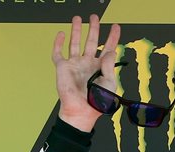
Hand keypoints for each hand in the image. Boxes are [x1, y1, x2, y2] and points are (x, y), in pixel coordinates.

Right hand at [52, 14, 120, 131]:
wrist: (81, 111)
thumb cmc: (97, 103)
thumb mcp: (109, 83)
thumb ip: (110, 65)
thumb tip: (110, 51)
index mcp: (100, 67)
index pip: (108, 48)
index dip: (112, 37)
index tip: (116, 27)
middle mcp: (87, 64)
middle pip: (91, 41)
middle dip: (94, 28)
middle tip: (95, 17)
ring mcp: (75, 65)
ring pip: (75, 43)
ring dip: (77, 30)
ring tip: (78, 18)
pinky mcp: (63, 68)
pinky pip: (58, 53)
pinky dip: (58, 43)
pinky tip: (61, 34)